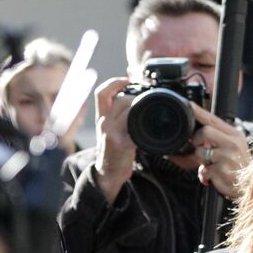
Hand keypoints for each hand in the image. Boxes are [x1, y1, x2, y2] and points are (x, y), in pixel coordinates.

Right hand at [92, 76, 137, 203]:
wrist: (107, 173)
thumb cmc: (112, 150)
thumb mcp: (109, 129)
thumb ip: (117, 113)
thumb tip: (131, 95)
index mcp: (101, 117)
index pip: (101, 93)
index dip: (114, 82)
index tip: (128, 79)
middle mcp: (103, 123)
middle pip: (120, 100)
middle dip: (136, 97)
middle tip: (148, 101)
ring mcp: (111, 133)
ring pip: (128, 111)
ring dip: (141, 109)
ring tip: (149, 113)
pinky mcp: (122, 144)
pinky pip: (136, 130)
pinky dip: (145, 127)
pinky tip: (151, 130)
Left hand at [189, 104, 250, 200]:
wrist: (248, 187)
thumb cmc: (237, 167)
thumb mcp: (232, 148)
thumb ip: (216, 139)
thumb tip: (193, 136)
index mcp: (235, 134)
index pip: (213, 119)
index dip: (199, 112)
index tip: (189, 105)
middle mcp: (233, 143)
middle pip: (205, 131)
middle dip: (196, 140)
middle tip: (199, 147)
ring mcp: (228, 156)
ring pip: (201, 151)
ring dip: (201, 161)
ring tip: (210, 165)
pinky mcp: (223, 170)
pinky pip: (203, 169)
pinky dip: (204, 174)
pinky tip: (212, 176)